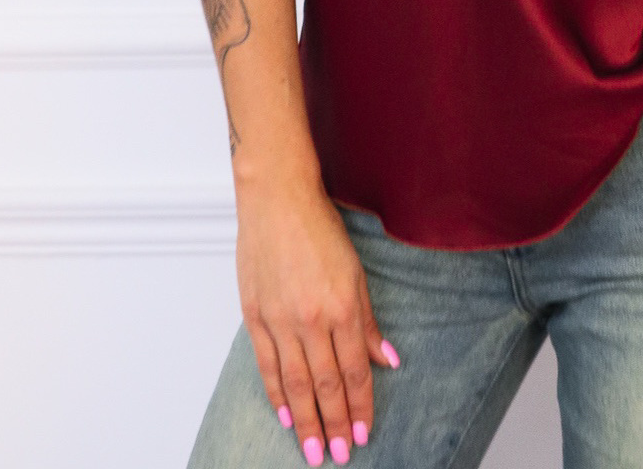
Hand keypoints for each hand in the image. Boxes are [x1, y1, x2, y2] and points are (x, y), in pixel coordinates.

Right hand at [235, 173, 398, 464]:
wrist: (277, 199)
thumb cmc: (319, 228)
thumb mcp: (356, 272)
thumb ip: (368, 321)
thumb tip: (388, 360)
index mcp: (341, 307)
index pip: (355, 371)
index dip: (361, 406)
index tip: (363, 434)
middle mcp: (310, 319)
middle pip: (325, 384)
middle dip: (334, 424)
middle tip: (339, 455)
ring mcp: (279, 320)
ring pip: (294, 383)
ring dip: (305, 420)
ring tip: (312, 450)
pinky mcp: (254, 315)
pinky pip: (266, 364)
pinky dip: (275, 393)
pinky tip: (284, 415)